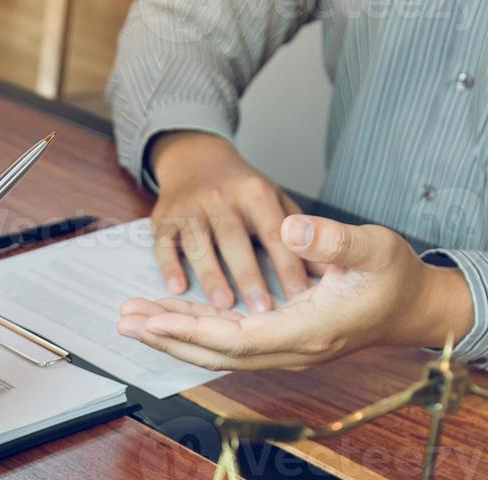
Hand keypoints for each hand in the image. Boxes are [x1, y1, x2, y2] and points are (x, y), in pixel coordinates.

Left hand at [118, 214, 474, 370]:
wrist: (417, 307)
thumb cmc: (396, 276)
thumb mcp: (374, 247)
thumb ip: (333, 239)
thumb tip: (289, 228)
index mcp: (308, 331)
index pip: (235, 338)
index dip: (190, 330)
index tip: (152, 320)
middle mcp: (291, 350)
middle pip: (216, 351)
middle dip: (168, 336)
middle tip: (124, 321)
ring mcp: (285, 349)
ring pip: (218, 349)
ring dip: (175, 334)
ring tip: (134, 319)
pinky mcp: (282, 340)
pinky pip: (230, 340)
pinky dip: (197, 329)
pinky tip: (170, 318)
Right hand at [148, 131, 316, 311]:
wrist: (195, 160)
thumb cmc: (242, 190)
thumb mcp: (273, 198)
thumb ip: (295, 233)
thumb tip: (325, 271)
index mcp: (254, 192)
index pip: (274, 231)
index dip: (287, 263)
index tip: (300, 295)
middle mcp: (220, 196)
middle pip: (234, 239)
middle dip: (248, 276)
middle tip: (263, 311)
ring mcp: (188, 207)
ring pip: (198, 244)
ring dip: (211, 276)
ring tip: (223, 308)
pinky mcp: (162, 219)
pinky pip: (164, 245)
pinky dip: (169, 266)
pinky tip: (178, 289)